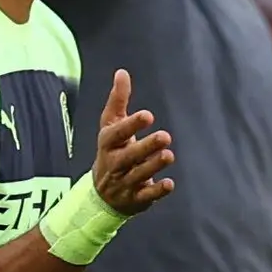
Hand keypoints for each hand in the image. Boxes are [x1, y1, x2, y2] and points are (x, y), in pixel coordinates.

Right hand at [90, 70, 175, 215]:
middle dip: (145, 147)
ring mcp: (123, 183)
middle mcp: (113, 164)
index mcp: (108, 143)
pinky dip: (157, 191)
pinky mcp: (135, 199)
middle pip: (127, 156)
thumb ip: (118, 101)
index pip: (116, 133)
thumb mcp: (111, 126)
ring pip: (138, 175)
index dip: (131, 125)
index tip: (148, 115)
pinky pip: (146, 196)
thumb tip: (122, 73)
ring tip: (168, 155)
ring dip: (153, 166)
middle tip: (165, 136)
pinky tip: (169, 184)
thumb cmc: (112, 152)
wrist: (102, 194)